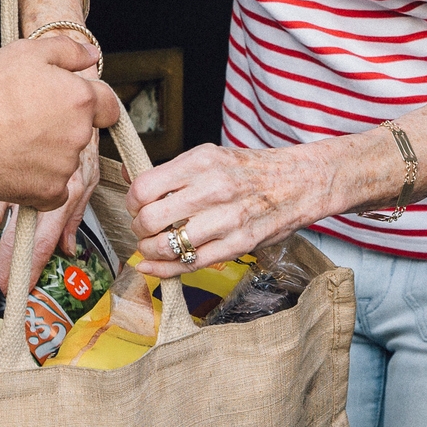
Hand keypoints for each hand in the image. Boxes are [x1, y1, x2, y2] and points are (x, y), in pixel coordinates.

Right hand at [0, 37, 116, 209]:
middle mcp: (80, 134)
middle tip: (25, 118)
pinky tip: (16, 166)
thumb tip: (92, 55)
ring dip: (47, 153)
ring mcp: (65, 166)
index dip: (90, 102)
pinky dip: (38, 182)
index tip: (68, 104)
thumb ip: (67, 50)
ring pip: (64, 160)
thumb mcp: (26, 52)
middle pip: (81, 132)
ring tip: (12, 140)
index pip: (108, 105)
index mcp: (81, 99)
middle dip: (60, 126)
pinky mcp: (48, 193)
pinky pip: (53, 191)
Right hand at [0, 132, 100, 287]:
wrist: (60, 78)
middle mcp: (36, 183)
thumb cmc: (78, 128)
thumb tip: (68, 248)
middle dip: (4, 261)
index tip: (24, 284)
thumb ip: (76, 210)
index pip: (45, 236)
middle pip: (16, 231)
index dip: (34, 264)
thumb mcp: (88, 168)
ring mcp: (13, 169)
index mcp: (64, 189)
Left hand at [124, 143, 324, 278]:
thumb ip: (172, 171)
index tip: (135, 206)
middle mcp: (212, 190)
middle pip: (150, 219)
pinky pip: (190, 264)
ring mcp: (226, 220)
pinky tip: (155, 267)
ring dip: (149, 251)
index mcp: (201, 163)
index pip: (144, 188)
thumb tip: (128, 178)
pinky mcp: (237, 246)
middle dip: (138, 228)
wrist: (298, 183)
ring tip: (151, 247)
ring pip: (167, 246)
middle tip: (142, 228)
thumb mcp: (210, 156)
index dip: (131, 202)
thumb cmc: (249, 171)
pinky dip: (165, 270)